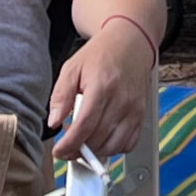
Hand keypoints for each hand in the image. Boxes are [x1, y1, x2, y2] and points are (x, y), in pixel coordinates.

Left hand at [48, 13, 157, 161]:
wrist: (130, 43)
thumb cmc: (101, 55)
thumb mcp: (72, 68)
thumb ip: (61, 96)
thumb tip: (54, 122)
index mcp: (102, 87)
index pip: (84, 126)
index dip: (69, 145)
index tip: (59, 152)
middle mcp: (121, 101)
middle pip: (98, 140)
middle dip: (79, 150)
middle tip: (67, 144)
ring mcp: (134, 110)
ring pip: (114, 146)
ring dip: (96, 151)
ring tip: (84, 141)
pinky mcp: (141, 115)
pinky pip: (129, 144)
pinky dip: (114, 148)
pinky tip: (102, 139)